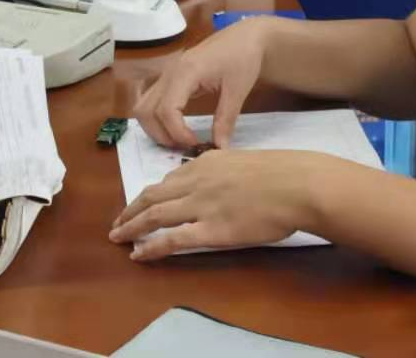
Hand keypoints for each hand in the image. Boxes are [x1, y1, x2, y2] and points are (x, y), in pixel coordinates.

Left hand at [108, 149, 331, 259]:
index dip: (150, 194)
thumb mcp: (246, 162)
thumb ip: (226, 171)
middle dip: (130, 210)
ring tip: (118, 237)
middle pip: (152, 196)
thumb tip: (222, 181)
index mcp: (206, 163)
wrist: (297, 184)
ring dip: (131, 227)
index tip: (142, 203)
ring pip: (154, 216)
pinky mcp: (210, 230)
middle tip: (118, 222)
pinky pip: (171, 239)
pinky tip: (138, 254)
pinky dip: (150, 247)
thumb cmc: (283, 173)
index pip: (169, 180)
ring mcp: (201, 206)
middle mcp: (196, 182)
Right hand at [132, 19, 269, 149]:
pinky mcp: (169, 78)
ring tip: (179, 140)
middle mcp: (169, 72)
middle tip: (185, 147)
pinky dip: (157, 118)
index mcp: (186, 72)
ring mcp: (167, 74)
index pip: (167, 109)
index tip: (197, 145)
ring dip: (155, 128)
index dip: (177, 133)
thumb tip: (219, 148)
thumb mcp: (238, 90)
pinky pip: (151, 101)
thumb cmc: (243, 57)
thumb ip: (225, 119)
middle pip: (146, 111)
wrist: (245, 36)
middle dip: (161, 134)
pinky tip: (177, 128)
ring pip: (143, 107)